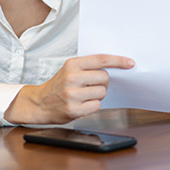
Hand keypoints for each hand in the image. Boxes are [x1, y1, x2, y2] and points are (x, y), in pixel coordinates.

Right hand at [4, 54, 134, 124]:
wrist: (39, 103)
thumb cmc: (59, 85)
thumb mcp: (70, 69)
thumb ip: (89, 66)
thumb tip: (116, 67)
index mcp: (72, 64)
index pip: (101, 59)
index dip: (118, 61)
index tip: (130, 63)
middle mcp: (72, 78)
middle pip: (105, 77)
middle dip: (104, 83)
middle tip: (93, 86)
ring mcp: (72, 94)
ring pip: (102, 92)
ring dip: (98, 95)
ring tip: (85, 95)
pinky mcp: (73, 109)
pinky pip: (97, 106)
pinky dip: (93, 106)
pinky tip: (82, 104)